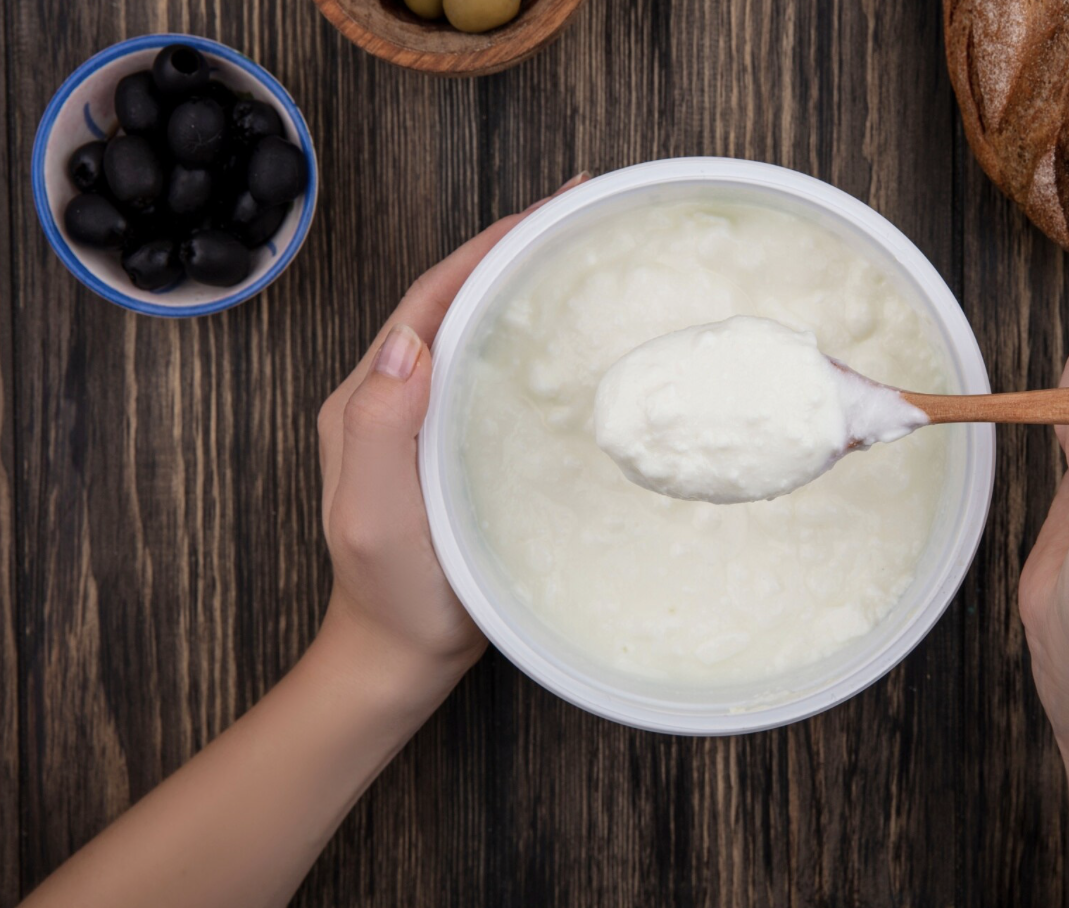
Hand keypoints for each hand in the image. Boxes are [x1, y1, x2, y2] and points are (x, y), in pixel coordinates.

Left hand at [315, 173, 588, 692]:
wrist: (402, 654)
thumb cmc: (393, 591)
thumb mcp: (373, 511)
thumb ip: (377, 425)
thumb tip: (408, 339)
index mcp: (367, 398)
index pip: (428, 300)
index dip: (486, 248)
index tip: (548, 210)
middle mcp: (392, 397)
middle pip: (452, 299)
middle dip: (511, 248)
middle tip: (579, 213)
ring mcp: (425, 420)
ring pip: (474, 330)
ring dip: (521, 285)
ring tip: (580, 253)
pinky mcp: (456, 444)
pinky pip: (491, 372)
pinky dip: (527, 339)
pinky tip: (568, 336)